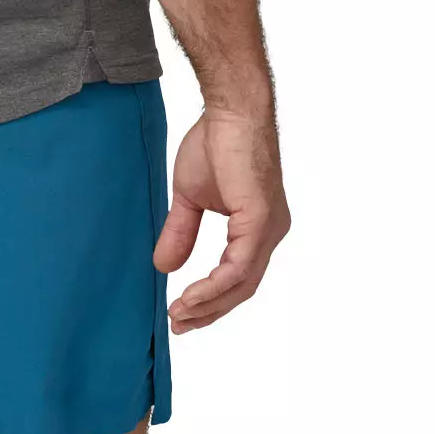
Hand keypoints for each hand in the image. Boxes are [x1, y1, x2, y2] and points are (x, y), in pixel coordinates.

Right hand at [153, 104, 289, 331]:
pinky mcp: (261, 220)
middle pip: (241, 288)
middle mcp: (270, 232)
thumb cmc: (215, 141)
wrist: (229, 109)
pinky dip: (214, 285)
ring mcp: (269, 228)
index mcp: (257, 226)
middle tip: (178, 323)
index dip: (210, 298)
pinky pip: (239, 267)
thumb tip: (164, 267)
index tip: (181, 312)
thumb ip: (182, 232)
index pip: (237, 276)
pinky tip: (192, 295)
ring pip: (242, 283)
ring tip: (180, 314)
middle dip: (209, 310)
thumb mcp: (190, 196)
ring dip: (209, 303)